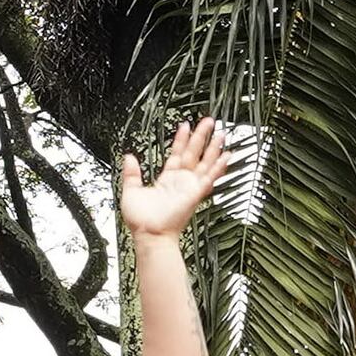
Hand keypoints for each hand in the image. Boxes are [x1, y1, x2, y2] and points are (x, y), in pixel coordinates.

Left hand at [120, 118, 230, 238]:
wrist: (149, 234)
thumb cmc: (141, 220)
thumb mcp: (131, 191)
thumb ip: (131, 174)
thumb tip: (128, 157)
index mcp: (166, 180)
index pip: (176, 154)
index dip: (181, 140)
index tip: (185, 126)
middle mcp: (181, 182)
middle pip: (194, 153)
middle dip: (201, 137)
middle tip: (208, 121)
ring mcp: (190, 187)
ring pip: (204, 162)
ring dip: (213, 147)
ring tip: (221, 133)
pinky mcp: (195, 193)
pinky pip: (209, 177)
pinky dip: (219, 166)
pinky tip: (227, 156)